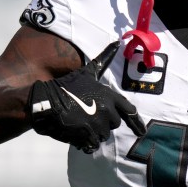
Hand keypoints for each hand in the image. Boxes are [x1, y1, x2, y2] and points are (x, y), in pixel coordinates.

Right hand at [28, 41, 145, 152]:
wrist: (46, 101)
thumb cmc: (66, 85)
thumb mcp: (88, 72)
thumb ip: (104, 59)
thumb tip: (117, 42)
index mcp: (110, 96)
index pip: (130, 111)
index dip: (137, 123)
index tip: (142, 132)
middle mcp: (108, 110)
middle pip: (114, 124)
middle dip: (104, 123)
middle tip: (88, 116)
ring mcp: (98, 124)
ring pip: (103, 135)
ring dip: (94, 133)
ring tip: (80, 123)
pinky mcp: (87, 136)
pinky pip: (92, 144)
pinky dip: (85, 142)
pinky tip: (76, 134)